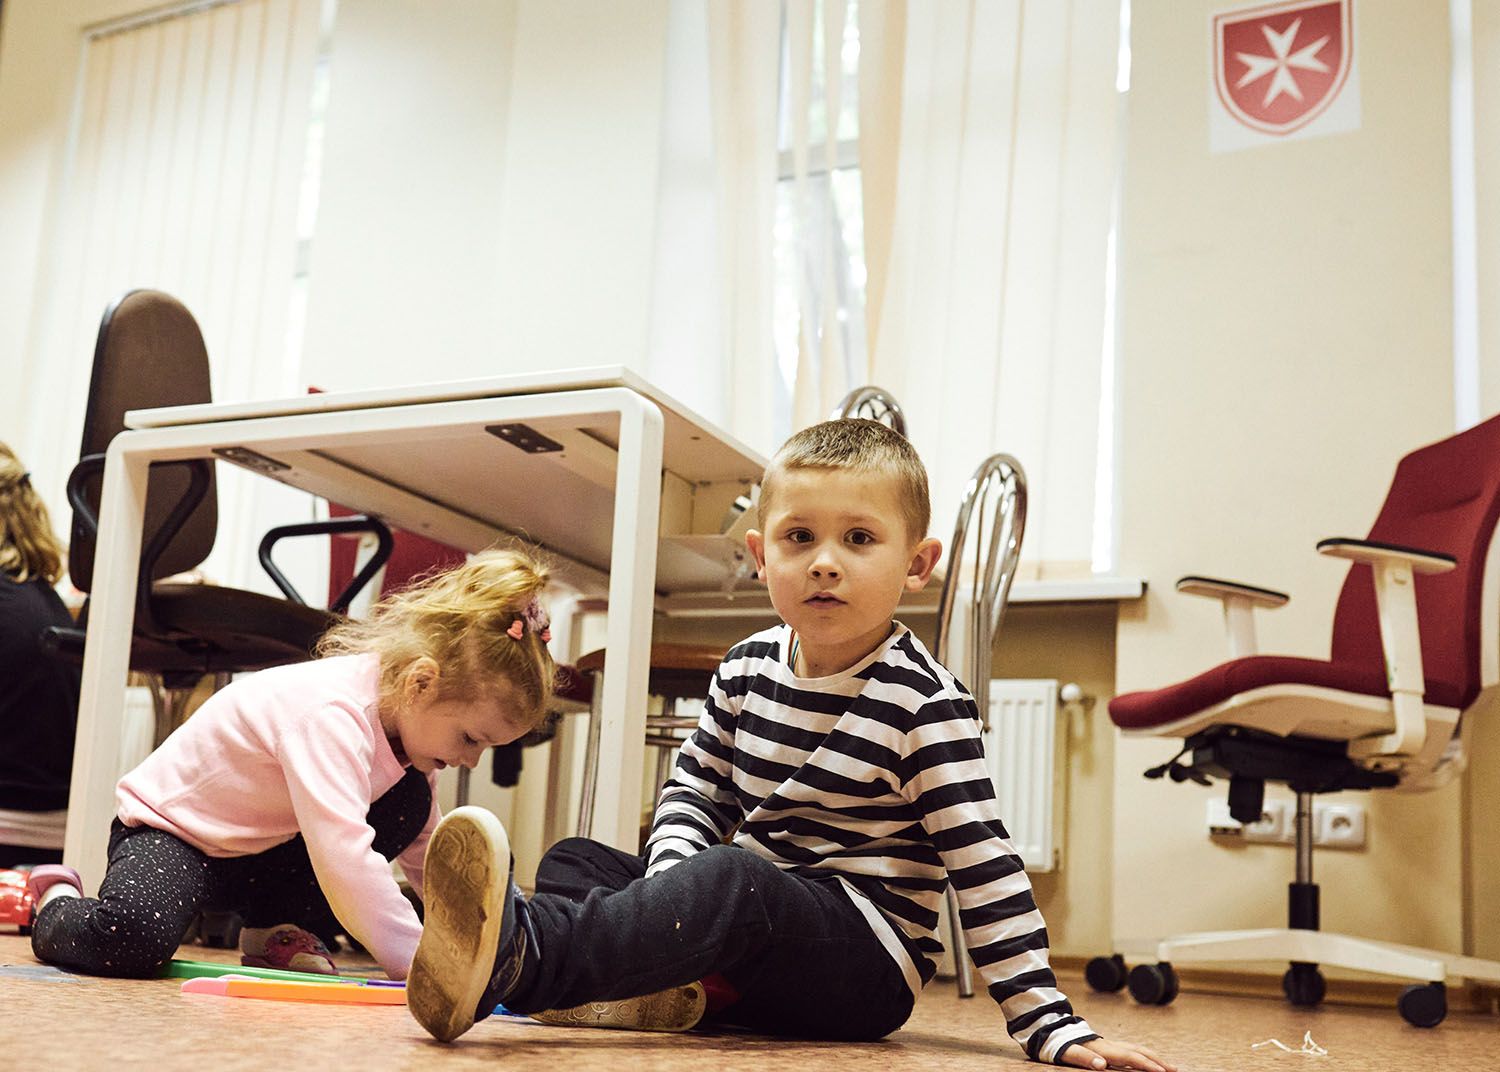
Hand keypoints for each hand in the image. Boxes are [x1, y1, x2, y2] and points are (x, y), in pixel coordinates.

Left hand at [1059, 1037, 1174, 1071]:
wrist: (1053, 1030)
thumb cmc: (1060, 1045)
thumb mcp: (1068, 1053)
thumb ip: (1085, 1058)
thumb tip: (1101, 1064)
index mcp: (1103, 1049)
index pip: (1130, 1058)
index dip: (1147, 1065)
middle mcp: (1110, 1045)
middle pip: (1139, 1052)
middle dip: (1158, 1061)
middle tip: (1176, 1070)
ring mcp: (1111, 1044)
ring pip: (1138, 1050)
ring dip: (1155, 1058)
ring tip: (1170, 1067)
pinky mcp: (1109, 1046)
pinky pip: (1132, 1050)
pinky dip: (1145, 1055)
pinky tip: (1151, 1061)